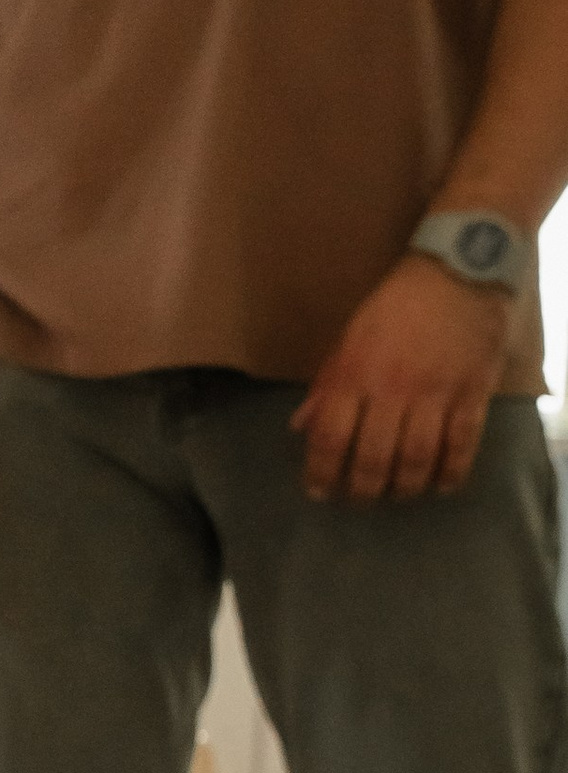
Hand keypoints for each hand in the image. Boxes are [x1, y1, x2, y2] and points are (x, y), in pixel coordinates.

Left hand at [291, 254, 510, 502]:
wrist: (458, 271)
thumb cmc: (396, 305)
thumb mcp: (348, 337)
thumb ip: (326, 384)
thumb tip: (300, 427)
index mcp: (354, 374)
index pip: (329, 438)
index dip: (321, 473)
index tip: (319, 491)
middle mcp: (392, 390)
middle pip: (373, 459)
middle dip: (363, 491)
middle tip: (359, 500)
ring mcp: (435, 394)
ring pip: (416, 460)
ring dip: (405, 488)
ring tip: (398, 495)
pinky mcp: (471, 395)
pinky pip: (461, 446)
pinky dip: (451, 473)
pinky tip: (441, 485)